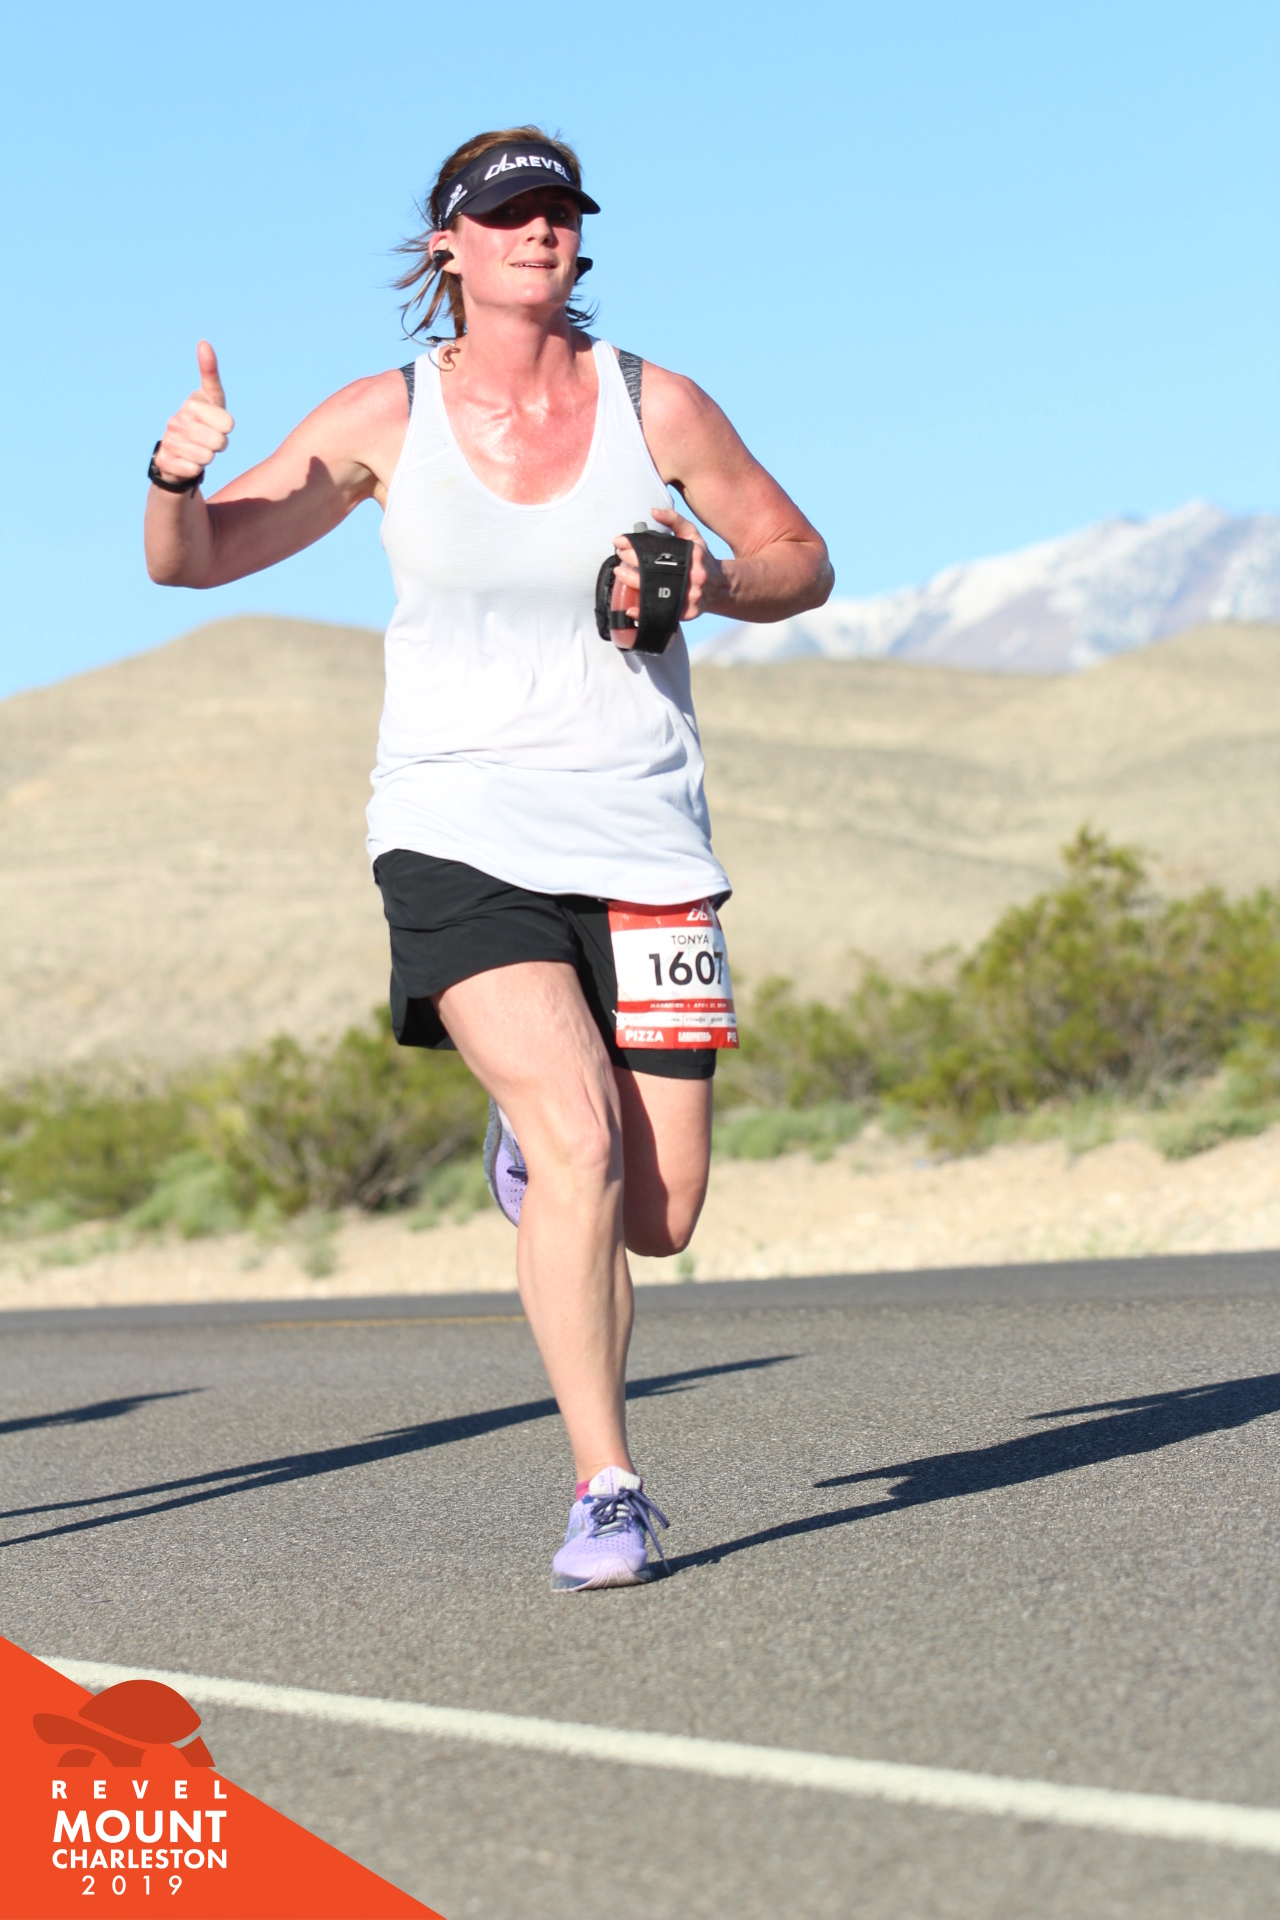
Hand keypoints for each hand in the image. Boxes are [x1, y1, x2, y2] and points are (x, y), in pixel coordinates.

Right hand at [152, 342, 234, 486]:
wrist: (177, 452)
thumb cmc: (203, 422)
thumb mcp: (211, 398)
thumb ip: (210, 373)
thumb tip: (203, 342)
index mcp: (192, 404)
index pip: (228, 423)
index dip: (227, 428)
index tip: (219, 423)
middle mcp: (177, 420)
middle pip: (219, 442)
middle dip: (219, 445)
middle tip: (209, 440)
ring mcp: (170, 440)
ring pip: (207, 458)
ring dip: (207, 458)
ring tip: (198, 449)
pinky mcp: (165, 460)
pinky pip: (193, 470)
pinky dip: (195, 469)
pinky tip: (188, 461)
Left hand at [609, 506, 723, 644]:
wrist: (720, 586)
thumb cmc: (702, 559)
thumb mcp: (693, 536)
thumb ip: (675, 520)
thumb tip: (654, 511)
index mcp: (693, 557)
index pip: (658, 550)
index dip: (634, 546)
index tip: (619, 542)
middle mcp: (693, 578)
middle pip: (655, 572)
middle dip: (631, 562)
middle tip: (619, 556)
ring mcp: (691, 597)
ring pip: (656, 593)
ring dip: (632, 583)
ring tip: (620, 574)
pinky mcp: (687, 613)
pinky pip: (662, 614)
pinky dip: (644, 612)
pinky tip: (630, 608)